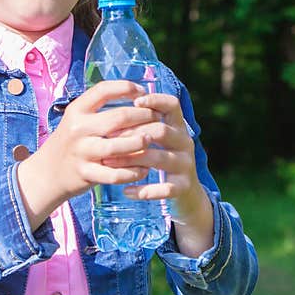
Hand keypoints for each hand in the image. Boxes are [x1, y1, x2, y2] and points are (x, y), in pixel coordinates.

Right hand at [16, 80, 162, 227]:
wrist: (48, 173)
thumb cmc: (73, 141)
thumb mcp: (78, 119)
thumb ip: (101, 109)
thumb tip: (137, 95)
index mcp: (77, 110)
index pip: (104, 90)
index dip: (127, 88)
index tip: (143, 92)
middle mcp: (78, 128)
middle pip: (118, 117)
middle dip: (143, 116)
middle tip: (158, 118)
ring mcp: (81, 152)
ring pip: (117, 146)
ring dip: (139, 143)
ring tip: (151, 140)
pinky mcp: (85, 174)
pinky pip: (114, 174)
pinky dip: (132, 172)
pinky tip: (144, 169)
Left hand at [103, 92, 214, 256]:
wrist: (186, 194)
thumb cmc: (163, 158)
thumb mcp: (161, 138)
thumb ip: (145, 123)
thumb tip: (115, 107)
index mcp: (178, 126)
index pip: (173, 105)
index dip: (156, 100)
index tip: (135, 102)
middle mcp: (185, 142)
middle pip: (161, 130)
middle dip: (132, 133)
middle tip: (108, 138)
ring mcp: (186, 164)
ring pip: (159, 158)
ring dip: (131, 159)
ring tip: (108, 162)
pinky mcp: (184, 186)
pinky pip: (164, 188)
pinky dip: (144, 190)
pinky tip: (126, 191)